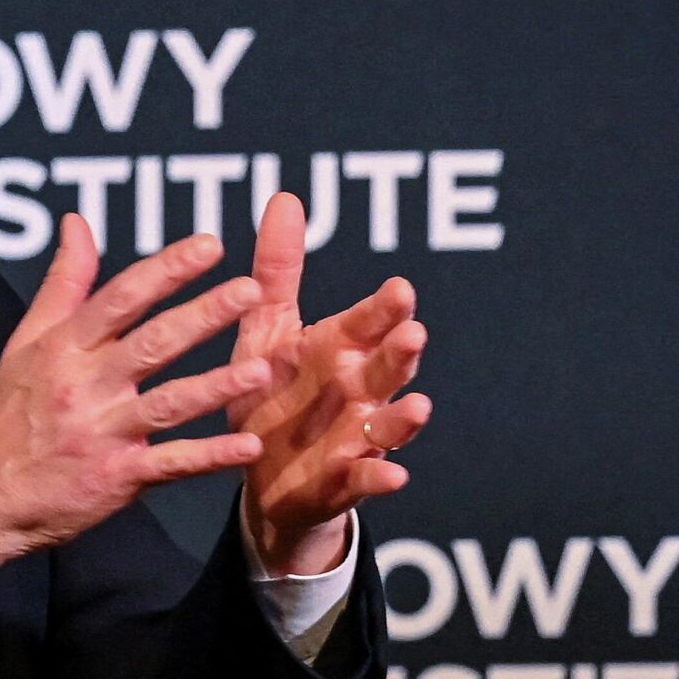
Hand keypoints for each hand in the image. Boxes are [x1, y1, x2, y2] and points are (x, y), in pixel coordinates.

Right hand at [0, 214, 272, 605]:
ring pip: (168, 404)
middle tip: (252, 290)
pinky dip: (210, 457)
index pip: (121, 297)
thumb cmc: (8, 416)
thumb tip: (77, 222)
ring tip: (261, 369)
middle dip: (204, 315)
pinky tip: (248, 446)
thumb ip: (63, 282)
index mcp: (64, 347)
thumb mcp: (26, 343)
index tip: (210, 245)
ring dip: (216, 387)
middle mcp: (84, 386)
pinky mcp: (115, 479)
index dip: (167, 269)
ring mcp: (101, 434)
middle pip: (152, 343)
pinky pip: (170, 464)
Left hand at [228, 193, 431, 575]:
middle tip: (412, 333)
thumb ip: (279, 269)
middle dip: (400, 352)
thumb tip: (285, 197)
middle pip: (385, 368)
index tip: (399, 287)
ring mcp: (356, 438)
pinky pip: (366, 481)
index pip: (366, 322)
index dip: (382, 308)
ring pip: (388, 424)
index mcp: (337, 348)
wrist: (260, 476)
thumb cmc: (270, 393)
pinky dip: (379, 478)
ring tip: (418, 407)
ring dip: (404, 417)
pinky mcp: (343, 482)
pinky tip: (393, 476)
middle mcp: (357, 390)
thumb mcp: (266, 328)